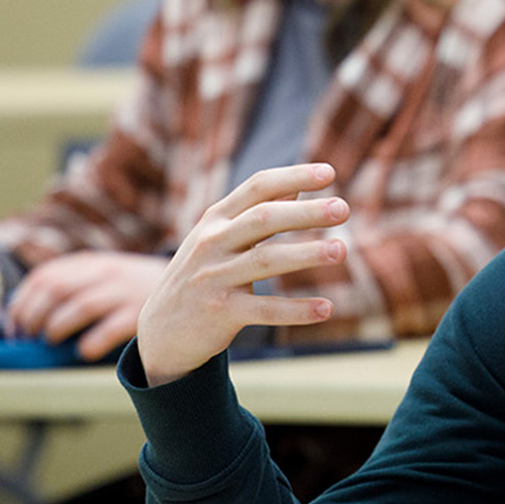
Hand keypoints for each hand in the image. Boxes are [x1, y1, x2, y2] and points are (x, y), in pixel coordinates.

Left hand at [5, 252, 169, 361]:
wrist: (192, 283)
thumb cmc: (134, 290)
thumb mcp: (104, 278)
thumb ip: (71, 289)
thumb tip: (25, 321)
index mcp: (90, 263)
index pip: (43, 277)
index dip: (21, 303)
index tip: (14, 328)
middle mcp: (105, 272)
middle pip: (55, 289)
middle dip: (33, 316)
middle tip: (28, 338)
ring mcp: (125, 290)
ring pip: (79, 306)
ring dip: (57, 327)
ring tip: (51, 341)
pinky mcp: (142, 312)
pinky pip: (110, 328)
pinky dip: (91, 342)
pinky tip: (84, 350)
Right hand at [136, 163, 350, 385]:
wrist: (161, 329)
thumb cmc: (202, 274)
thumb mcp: (220, 237)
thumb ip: (255, 213)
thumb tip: (297, 187)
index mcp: (216, 219)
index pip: (257, 188)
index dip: (292, 176)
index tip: (329, 173)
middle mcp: (212, 242)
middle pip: (264, 218)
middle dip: (305, 212)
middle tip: (343, 209)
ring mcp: (214, 277)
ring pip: (266, 260)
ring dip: (307, 254)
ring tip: (342, 250)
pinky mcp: (220, 312)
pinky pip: (265, 309)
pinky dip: (297, 310)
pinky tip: (327, 308)